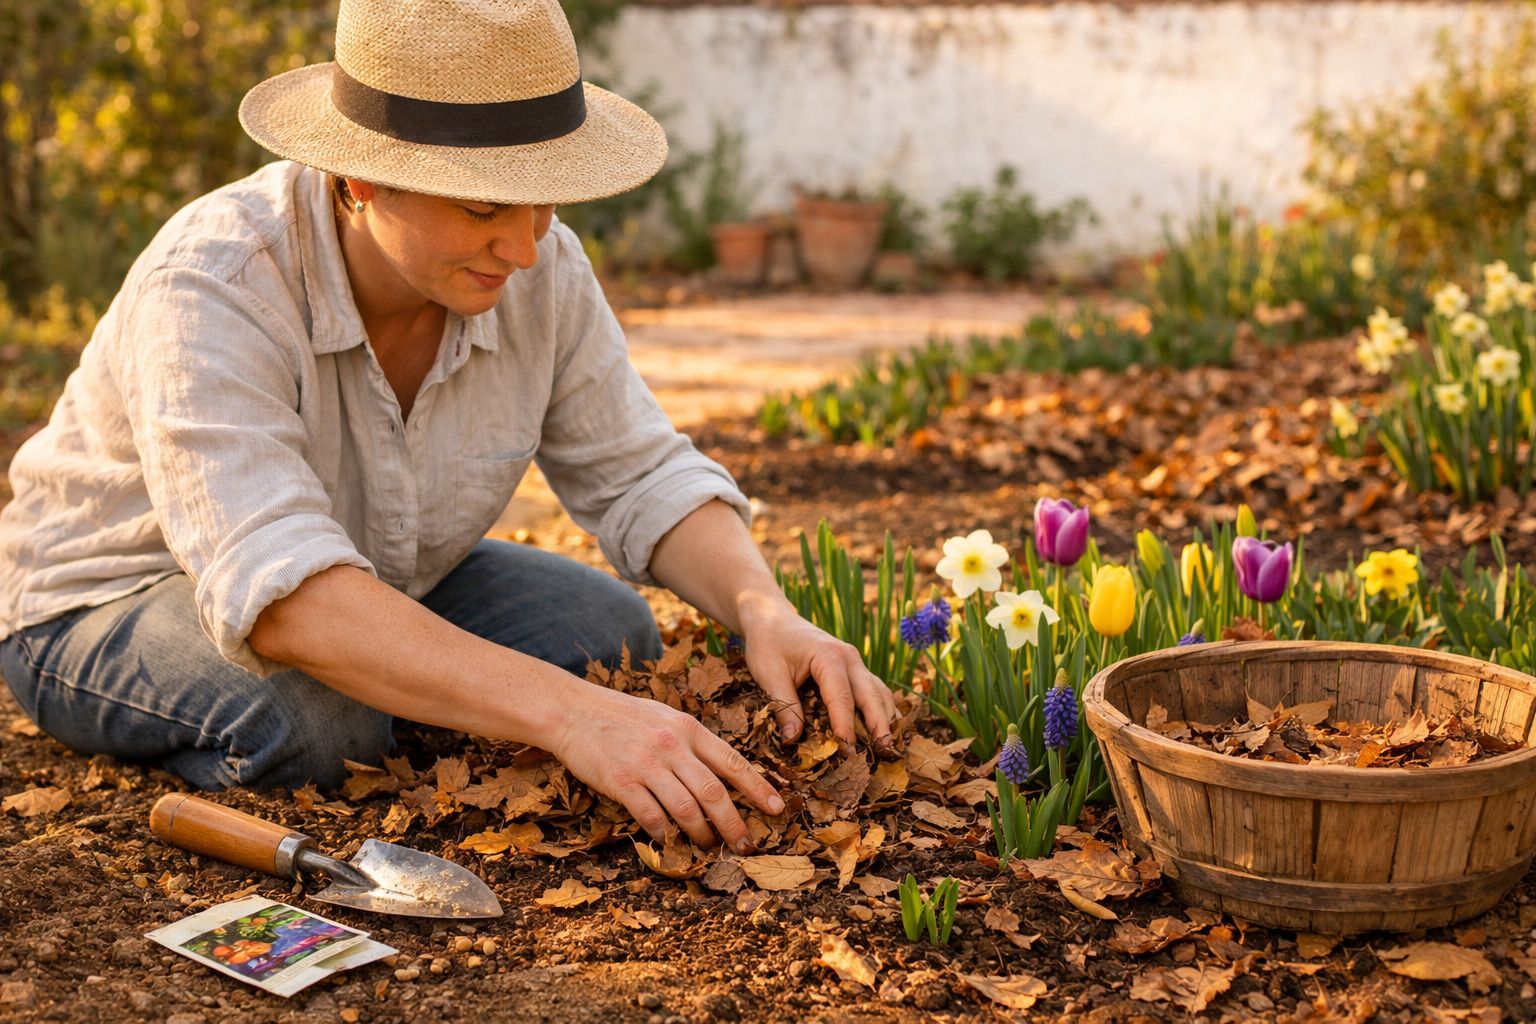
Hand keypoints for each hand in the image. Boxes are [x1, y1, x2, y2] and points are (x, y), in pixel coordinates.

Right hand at [552, 681, 784, 852]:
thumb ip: (692, 742)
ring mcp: (646, 764)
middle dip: (734, 823)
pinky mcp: (621, 782)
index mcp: (688, 728)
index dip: (758, 788)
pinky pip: (651, 816)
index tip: (777, 807)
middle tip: (746, 843)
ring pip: (686, 809)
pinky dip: (664, 833)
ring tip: (709, 847)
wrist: (573, 710)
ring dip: (702, 834)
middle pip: (714, 792)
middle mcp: (672, 745)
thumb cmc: (622, 715)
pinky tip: (669, 840)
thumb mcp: (665, 717)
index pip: (732, 762)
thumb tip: (720, 772)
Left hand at [737, 596, 898, 751]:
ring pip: (879, 692)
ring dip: (886, 719)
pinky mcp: (854, 669)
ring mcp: (855, 662)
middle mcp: (849, 658)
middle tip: (884, 754)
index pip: (842, 697)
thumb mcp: (769, 674)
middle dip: (880, 726)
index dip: (846, 725)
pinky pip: (874, 690)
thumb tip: (793, 740)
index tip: (847, 751)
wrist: (772, 618)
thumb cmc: (768, 643)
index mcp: (828, 656)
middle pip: (872, 695)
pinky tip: (883, 731)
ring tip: (889, 748)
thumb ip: (784, 706)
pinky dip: (881, 710)